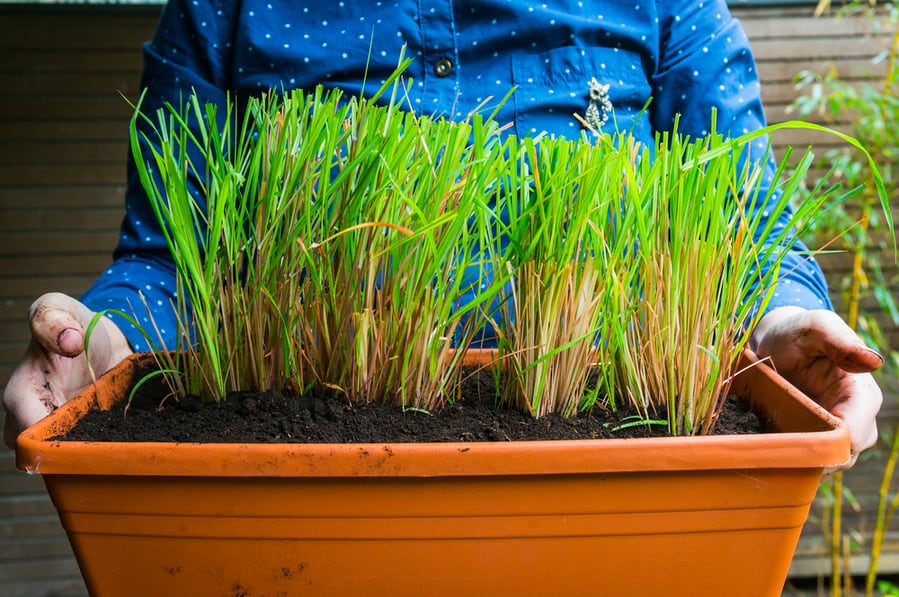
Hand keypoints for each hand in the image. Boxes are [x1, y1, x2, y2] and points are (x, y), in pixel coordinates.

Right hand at [3, 292, 132, 448]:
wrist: (102, 336)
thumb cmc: (72, 323)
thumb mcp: (58, 308)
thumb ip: (53, 318)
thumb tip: (68, 340)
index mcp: (22, 395)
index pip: (25, 435)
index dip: (52, 438)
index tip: (88, 423)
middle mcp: (39, 421)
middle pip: (51, 458)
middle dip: (81, 452)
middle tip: (117, 434)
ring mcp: (65, 432)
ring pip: (76, 461)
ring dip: (102, 453)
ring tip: (131, 435)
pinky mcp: (91, 435)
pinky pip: (101, 453)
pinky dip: (120, 447)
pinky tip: (140, 436)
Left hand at [751, 306, 883, 469]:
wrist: (775, 342)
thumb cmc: (797, 332)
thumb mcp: (815, 327)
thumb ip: (839, 340)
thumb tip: (873, 360)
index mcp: (861, 395)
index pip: (857, 433)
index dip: (831, 444)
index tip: (796, 441)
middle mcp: (856, 418)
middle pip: (845, 455)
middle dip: (813, 455)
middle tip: (774, 445)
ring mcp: (836, 430)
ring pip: (828, 462)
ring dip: (801, 459)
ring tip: (770, 445)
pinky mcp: (816, 436)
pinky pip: (809, 459)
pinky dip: (792, 458)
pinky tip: (769, 448)